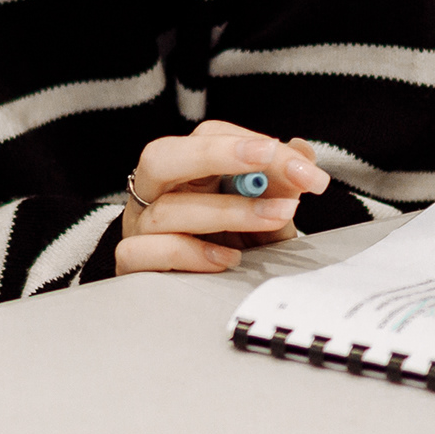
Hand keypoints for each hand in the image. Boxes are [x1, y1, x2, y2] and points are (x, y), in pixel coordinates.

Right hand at [114, 125, 334, 276]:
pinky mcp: (133, 262)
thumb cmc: (231, 243)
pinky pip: (147, 253)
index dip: (251, 144)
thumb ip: (281, 185)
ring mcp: (140, 226)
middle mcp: (156, 191)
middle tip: (269, 158)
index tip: (299, 165)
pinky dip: (191, 254)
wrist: (205, 296)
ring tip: (272, 218)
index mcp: (186, 168)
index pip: (208, 137)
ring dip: (228, 212)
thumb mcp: (265, 212)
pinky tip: (227, 258)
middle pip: (162, 156)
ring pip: (165, 210)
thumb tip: (301, 153)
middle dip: (217, 153)